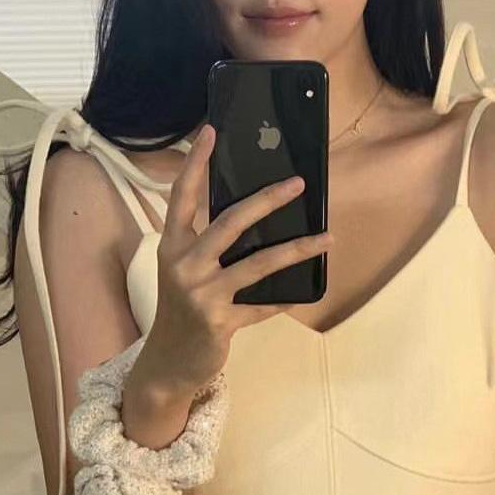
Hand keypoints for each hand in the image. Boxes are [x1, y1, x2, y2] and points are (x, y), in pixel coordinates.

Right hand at [146, 122, 333, 394]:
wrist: (168, 363)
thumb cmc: (182, 309)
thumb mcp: (185, 271)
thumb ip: (208, 245)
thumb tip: (255, 216)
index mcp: (171, 246)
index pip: (182, 195)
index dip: (195, 163)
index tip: (212, 131)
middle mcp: (183, 264)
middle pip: (230, 222)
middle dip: (267, 200)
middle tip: (298, 183)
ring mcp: (201, 294)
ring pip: (258, 264)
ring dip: (297, 249)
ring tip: (327, 237)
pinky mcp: (219, 321)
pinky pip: (262, 305)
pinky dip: (285, 299)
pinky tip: (307, 292)